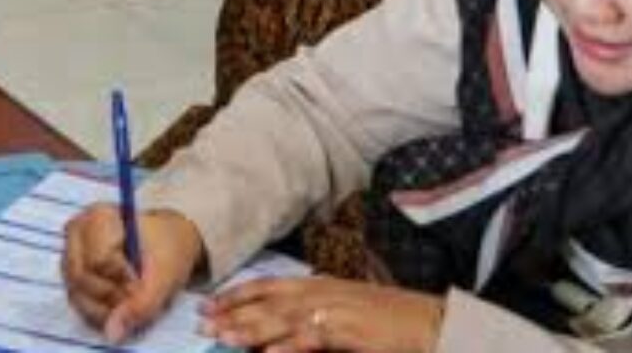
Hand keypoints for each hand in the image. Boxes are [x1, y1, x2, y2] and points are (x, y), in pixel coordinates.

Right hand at [60, 204, 202, 343]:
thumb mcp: (164, 275)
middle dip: (111, 297)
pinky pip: (78, 302)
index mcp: (97, 218)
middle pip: (82, 279)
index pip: (99, 260)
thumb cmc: (166, 249)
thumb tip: (113, 333)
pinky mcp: (71, 276)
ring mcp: (69, 256)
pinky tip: (120, 307)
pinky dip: (100, 312)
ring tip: (132, 303)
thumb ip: (141, 303)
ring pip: (76, 294)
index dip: (121, 280)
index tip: (142, 283)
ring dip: (105, 309)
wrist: (167, 245)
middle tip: (138, 297)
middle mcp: (75, 234)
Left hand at [202, 276, 444, 352]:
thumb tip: (284, 332)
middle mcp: (322, 294)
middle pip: (268, 302)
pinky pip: (312, 338)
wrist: (429, 322)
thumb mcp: (347, 312)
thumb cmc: (390, 320)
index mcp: (320, 286)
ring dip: (251, 329)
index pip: (269, 286)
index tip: (210, 303)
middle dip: (233, 312)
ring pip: (283, 319)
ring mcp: (335, 311)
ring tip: (223, 336)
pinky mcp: (349, 331)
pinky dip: (288, 345)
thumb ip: (315, 319)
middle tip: (202, 322)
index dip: (237, 294)